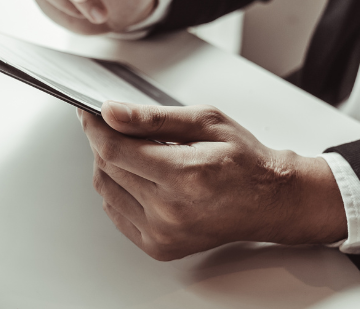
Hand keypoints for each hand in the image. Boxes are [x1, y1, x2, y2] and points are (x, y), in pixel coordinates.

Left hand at [78, 101, 346, 260]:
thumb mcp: (205, 122)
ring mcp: (163, 233)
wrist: (271, 201)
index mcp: (185, 175)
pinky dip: (117, 190)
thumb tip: (112, 112)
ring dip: (109, 166)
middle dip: (103, 141)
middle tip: (114, 124)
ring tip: (133, 150)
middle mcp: (171, 210)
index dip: (94, 127)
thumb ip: (153, 118)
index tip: (88, 112)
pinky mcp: (159, 246)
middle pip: (108, 169)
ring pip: (106, 191)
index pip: (115, 149)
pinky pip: (117, 213)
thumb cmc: (245, 161)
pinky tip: (137, 176)